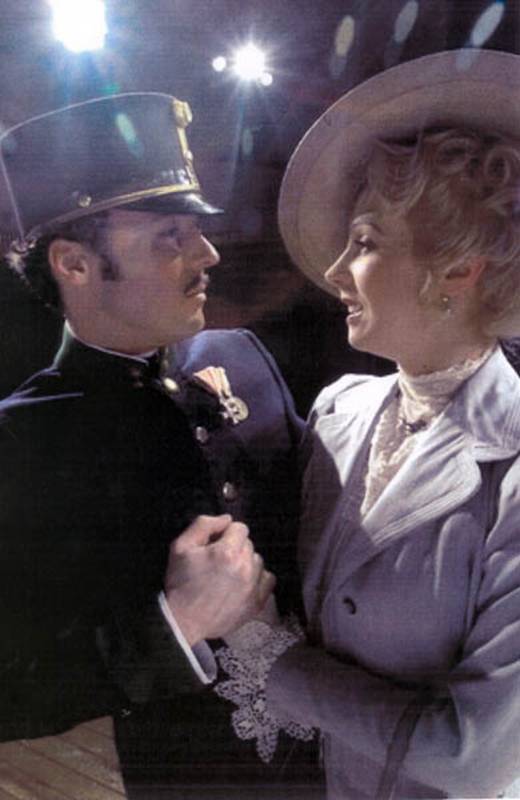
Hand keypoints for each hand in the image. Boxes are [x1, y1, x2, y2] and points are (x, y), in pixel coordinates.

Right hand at [165, 514, 275, 645]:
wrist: (182, 621)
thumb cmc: (180, 583)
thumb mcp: (181, 546)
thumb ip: (203, 524)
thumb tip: (227, 519)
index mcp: (227, 552)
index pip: (240, 528)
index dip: (226, 533)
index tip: (215, 544)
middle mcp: (245, 567)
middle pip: (249, 544)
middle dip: (235, 547)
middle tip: (218, 561)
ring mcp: (253, 586)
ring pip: (258, 560)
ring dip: (246, 562)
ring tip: (229, 574)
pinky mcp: (257, 603)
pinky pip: (268, 580)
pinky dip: (258, 578)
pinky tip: (243, 583)